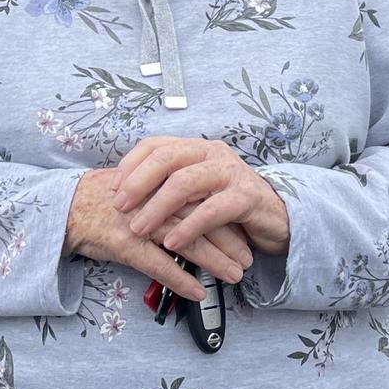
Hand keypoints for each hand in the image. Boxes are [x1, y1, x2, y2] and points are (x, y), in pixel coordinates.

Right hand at [63, 168, 254, 300]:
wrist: (66, 208)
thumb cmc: (105, 199)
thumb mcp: (139, 186)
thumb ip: (168, 192)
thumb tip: (199, 207)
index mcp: (160, 181)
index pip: (202, 196)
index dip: (225, 215)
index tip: (244, 230)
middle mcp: (153, 199)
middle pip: (201, 218)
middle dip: (228, 240)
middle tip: (247, 258)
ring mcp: (139, 222)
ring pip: (186, 242)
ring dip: (214, 262)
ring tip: (233, 276)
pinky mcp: (125, 244)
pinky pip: (159, 265)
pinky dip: (180, 279)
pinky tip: (197, 292)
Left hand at [112, 136, 289, 256]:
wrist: (277, 217)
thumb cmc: (228, 204)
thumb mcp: (196, 190)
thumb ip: (169, 186)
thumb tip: (124, 195)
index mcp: (196, 148)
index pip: (155, 145)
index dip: (130, 164)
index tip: (111, 187)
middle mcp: (212, 153)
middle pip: (166, 158)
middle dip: (137, 183)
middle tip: (119, 207)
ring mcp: (231, 172)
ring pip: (185, 182)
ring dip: (157, 207)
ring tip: (138, 229)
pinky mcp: (247, 196)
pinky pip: (211, 210)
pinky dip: (188, 228)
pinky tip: (172, 243)